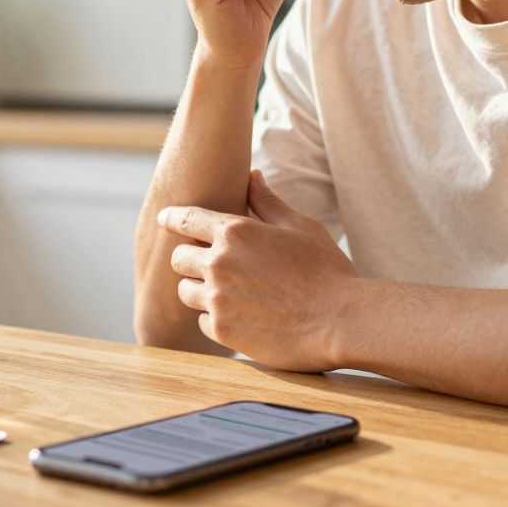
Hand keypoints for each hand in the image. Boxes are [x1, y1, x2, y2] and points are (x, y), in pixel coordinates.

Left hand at [156, 170, 358, 371]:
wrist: (343, 320)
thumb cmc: (327, 270)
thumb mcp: (300, 226)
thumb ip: (267, 202)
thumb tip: (251, 176)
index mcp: (235, 232)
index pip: (186, 219)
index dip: (172, 218)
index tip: (164, 219)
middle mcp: (219, 263)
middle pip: (178, 259)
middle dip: (190, 259)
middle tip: (212, 266)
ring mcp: (218, 299)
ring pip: (186, 292)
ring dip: (200, 290)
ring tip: (228, 293)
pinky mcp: (223, 330)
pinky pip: (203, 321)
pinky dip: (216, 319)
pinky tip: (242, 317)